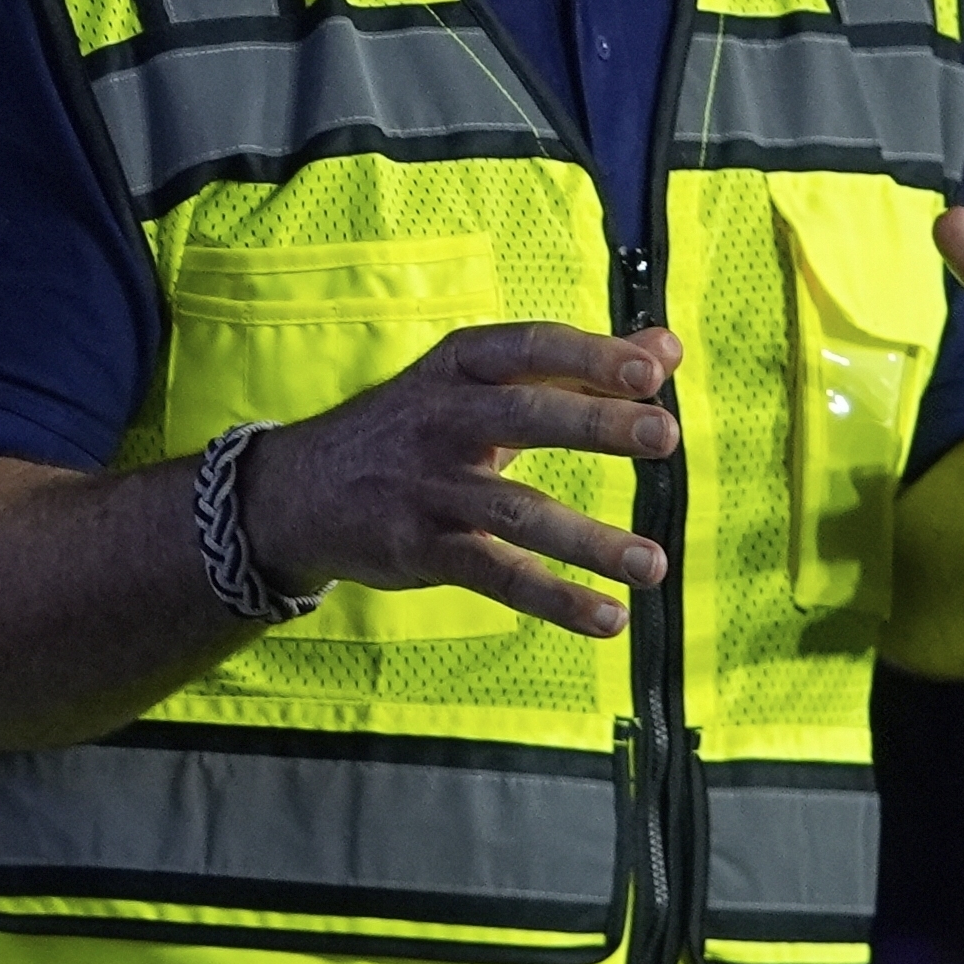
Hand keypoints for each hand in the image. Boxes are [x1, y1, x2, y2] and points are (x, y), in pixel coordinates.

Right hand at [232, 321, 684, 636]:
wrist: (297, 488)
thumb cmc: (413, 428)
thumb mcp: (476, 383)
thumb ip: (574, 369)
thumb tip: (667, 346)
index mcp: (458, 368)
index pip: (528, 348)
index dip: (588, 356)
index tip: (652, 367)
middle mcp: (441, 418)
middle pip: (521, 416)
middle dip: (593, 424)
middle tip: (664, 434)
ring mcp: (428, 486)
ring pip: (513, 509)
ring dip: (587, 539)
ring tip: (654, 565)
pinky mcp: (419, 547)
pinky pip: (492, 573)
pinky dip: (552, 597)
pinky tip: (607, 617)